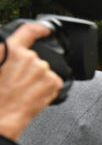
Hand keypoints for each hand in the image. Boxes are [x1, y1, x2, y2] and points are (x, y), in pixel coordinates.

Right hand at [0, 23, 62, 140]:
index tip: (46, 29)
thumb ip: (7, 55)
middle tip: (18, 84)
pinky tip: (33, 96)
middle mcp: (29, 57)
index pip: (28, 31)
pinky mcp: (54, 82)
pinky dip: (46, 89)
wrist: (2, 116)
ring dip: (37, 81)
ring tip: (24, 92)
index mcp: (11, 50)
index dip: (39, 28)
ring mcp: (43, 69)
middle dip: (30, 70)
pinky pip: (53, 83)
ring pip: (44, 72)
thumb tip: (16, 53)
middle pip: (36, 59)